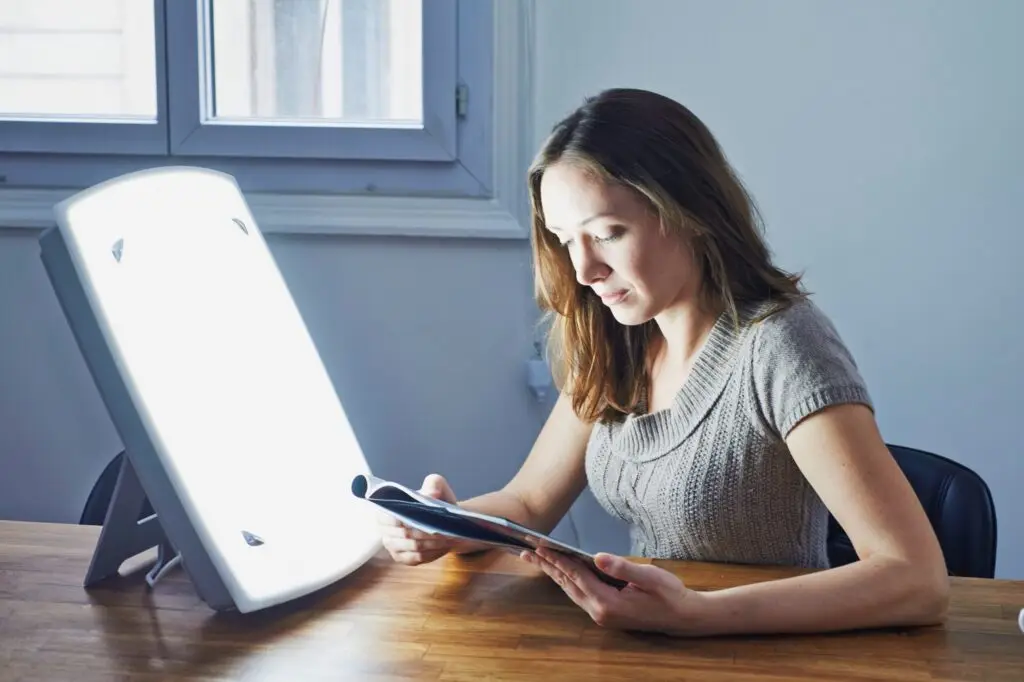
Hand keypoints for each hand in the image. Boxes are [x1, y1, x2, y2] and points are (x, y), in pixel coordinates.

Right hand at [379, 474, 460, 565]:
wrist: (445, 519)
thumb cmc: (437, 500)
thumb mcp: (437, 486)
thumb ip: (433, 484)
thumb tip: (431, 494)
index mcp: (386, 510)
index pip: (390, 517)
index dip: (407, 519)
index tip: (428, 517)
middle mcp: (385, 530)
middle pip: (404, 534)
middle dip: (426, 532)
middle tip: (444, 529)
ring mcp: (393, 546)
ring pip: (413, 546)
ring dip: (432, 543)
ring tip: (448, 537)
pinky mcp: (404, 558)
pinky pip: (417, 558)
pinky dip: (432, 552)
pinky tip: (444, 546)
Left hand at [522, 548, 699, 634]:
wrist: (683, 617)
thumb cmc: (669, 594)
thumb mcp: (649, 577)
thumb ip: (622, 568)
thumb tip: (598, 557)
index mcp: (608, 603)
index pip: (576, 576)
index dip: (558, 559)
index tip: (540, 546)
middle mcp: (600, 612)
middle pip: (567, 584)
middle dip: (547, 566)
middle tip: (526, 552)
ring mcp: (602, 615)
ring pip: (571, 590)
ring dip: (554, 574)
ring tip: (536, 559)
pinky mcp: (605, 613)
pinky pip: (579, 594)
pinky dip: (567, 581)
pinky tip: (560, 571)